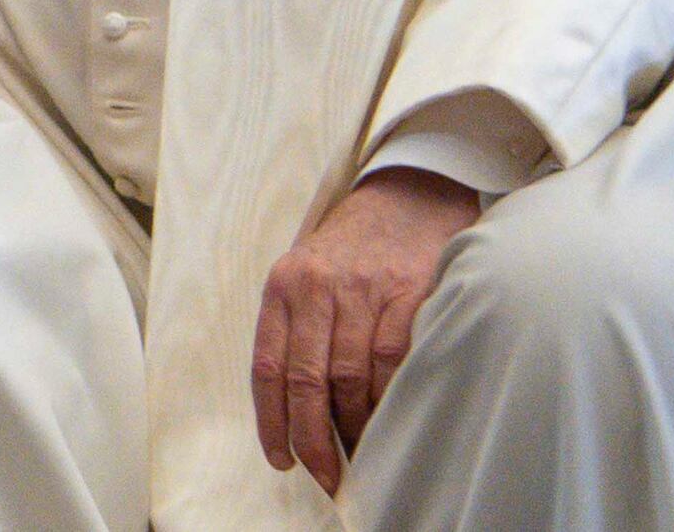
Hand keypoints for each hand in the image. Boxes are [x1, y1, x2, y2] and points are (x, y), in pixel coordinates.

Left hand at [251, 166, 483, 486]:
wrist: (405, 197)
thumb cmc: (351, 250)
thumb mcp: (306, 277)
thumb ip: (296, 330)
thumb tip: (294, 407)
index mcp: (282, 287)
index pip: (267, 366)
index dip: (271, 420)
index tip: (281, 459)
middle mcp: (315, 287)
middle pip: (306, 380)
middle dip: (313, 437)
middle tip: (324, 476)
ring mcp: (362, 290)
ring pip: (349, 376)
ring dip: (355, 426)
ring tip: (360, 454)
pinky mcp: (407, 293)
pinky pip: (392, 359)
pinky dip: (389, 397)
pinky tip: (389, 418)